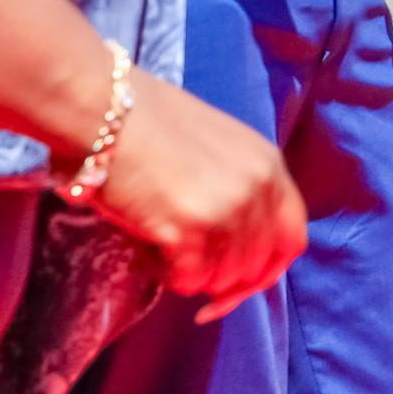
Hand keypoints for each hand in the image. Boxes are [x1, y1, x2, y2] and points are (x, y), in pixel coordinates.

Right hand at [85, 70, 308, 317]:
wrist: (101, 108)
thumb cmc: (147, 123)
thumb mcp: (219, 148)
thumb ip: (240, 189)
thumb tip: (236, 243)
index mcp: (270, 165)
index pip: (291, 238)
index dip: (266, 270)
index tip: (239, 286)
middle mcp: (258, 189)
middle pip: (256, 266)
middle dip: (222, 279)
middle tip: (186, 267)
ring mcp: (227, 210)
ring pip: (221, 278)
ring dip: (191, 272)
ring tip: (161, 240)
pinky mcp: (190, 231)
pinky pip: (188, 280)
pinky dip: (166, 273)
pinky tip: (149, 245)